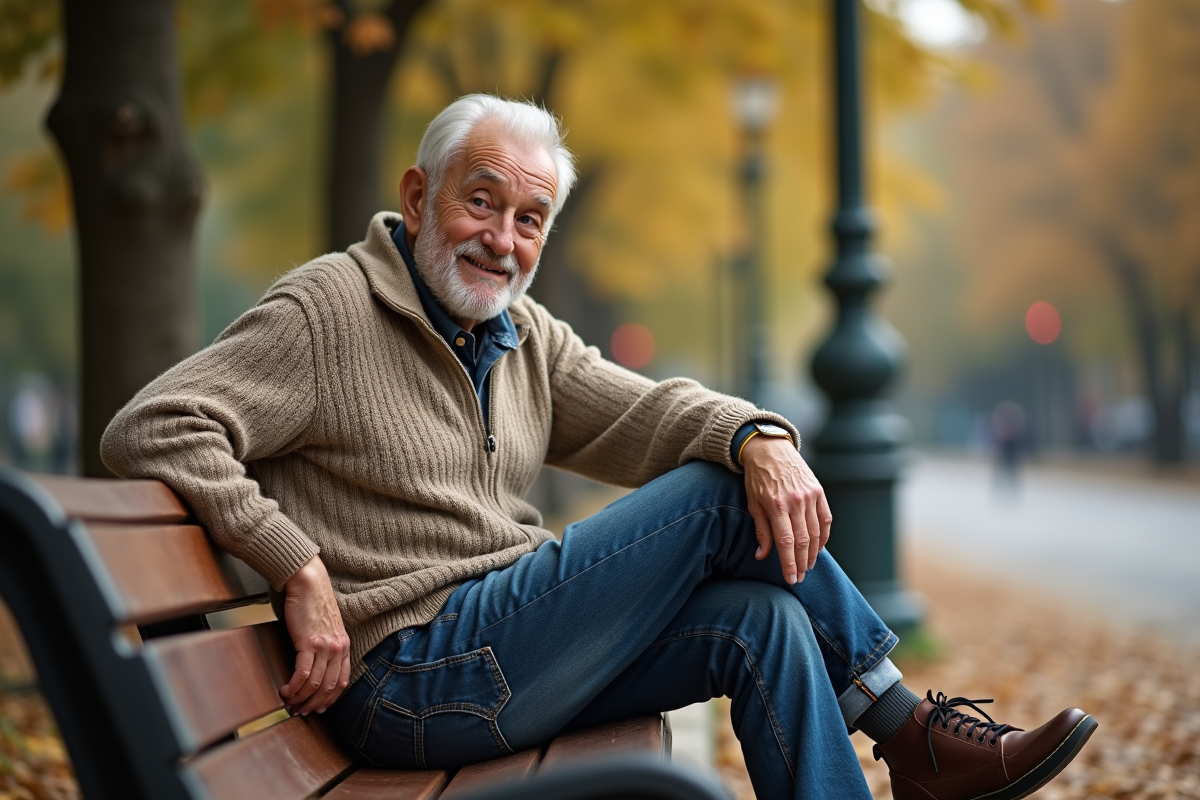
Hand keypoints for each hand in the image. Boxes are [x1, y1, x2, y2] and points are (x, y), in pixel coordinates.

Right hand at [279, 556, 351, 714]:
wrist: (308, 583)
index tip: (318, 709)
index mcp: (344, 646)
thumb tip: (314, 665)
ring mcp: (325, 646)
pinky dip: (294, 687)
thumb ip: (326, 646)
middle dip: (313, 704)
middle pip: (329, 688)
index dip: (330, 699)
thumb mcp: (327, 628)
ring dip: (301, 699)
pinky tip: (285, 691)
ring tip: (289, 704)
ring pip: (315, 684)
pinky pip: (303, 674)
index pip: (342, 682)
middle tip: (299, 712)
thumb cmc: (314, 603)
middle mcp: (338, 648)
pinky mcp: (309, 642)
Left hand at [742, 436, 831, 584]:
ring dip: (813, 553)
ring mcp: (810, 496)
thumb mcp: (753, 503)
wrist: (769, 448)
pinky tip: (819, 548)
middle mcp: (796, 502)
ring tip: (808, 566)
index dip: (789, 564)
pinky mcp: (818, 491)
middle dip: (802, 563)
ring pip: (816, 532)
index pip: (786, 543)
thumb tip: (761, 555)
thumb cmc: (757, 477)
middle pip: (803, 541)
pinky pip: (826, 519)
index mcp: (776, 506)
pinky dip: (824, 536)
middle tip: (800, 577)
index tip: (791, 579)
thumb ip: (761, 530)